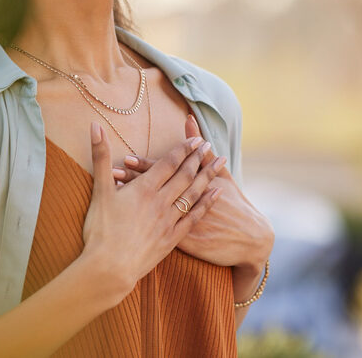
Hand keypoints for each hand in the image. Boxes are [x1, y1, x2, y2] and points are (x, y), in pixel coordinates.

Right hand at [82, 119, 225, 297]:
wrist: (109, 269)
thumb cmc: (100, 229)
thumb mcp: (99, 190)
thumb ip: (100, 156)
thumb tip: (95, 125)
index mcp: (144, 188)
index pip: (168, 163)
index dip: (183, 149)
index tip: (195, 138)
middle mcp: (160, 202)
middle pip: (185, 175)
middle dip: (198, 158)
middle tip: (209, 145)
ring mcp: (169, 221)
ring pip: (194, 193)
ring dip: (208, 176)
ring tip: (220, 163)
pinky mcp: (172, 239)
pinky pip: (195, 217)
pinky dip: (207, 203)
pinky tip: (216, 194)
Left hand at [111, 114, 274, 268]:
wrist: (249, 240)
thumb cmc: (234, 203)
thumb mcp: (221, 175)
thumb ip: (201, 149)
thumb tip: (188, 119)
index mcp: (192, 186)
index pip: (164, 173)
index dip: (145, 166)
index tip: (126, 158)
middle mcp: (184, 204)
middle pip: (154, 190)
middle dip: (132, 181)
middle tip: (111, 172)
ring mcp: (182, 224)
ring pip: (151, 211)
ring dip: (132, 202)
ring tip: (113, 192)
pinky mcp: (182, 242)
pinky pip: (157, 233)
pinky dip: (141, 225)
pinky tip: (123, 221)